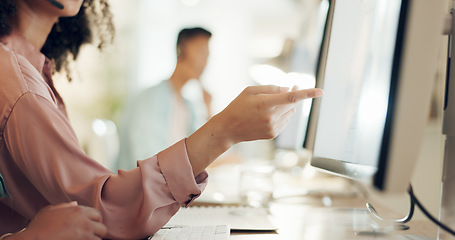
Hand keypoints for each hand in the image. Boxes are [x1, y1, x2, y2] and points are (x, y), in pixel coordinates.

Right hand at [16, 202, 106, 239]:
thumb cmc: (38, 227)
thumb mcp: (51, 210)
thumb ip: (65, 206)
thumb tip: (74, 205)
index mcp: (79, 211)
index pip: (97, 215)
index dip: (94, 220)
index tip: (90, 224)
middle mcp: (85, 223)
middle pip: (102, 228)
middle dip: (97, 231)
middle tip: (89, 234)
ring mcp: (85, 236)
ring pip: (98, 239)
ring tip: (84, 239)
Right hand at [186, 85, 322, 175]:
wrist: (229, 129)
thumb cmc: (238, 106)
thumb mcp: (250, 91)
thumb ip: (271, 88)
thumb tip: (288, 90)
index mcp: (265, 104)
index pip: (292, 97)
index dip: (308, 94)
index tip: (321, 91)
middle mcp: (271, 117)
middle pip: (293, 104)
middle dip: (296, 95)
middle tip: (294, 85)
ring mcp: (273, 127)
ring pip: (291, 113)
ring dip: (288, 105)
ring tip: (272, 103)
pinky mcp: (273, 134)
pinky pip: (285, 121)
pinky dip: (283, 115)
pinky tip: (269, 114)